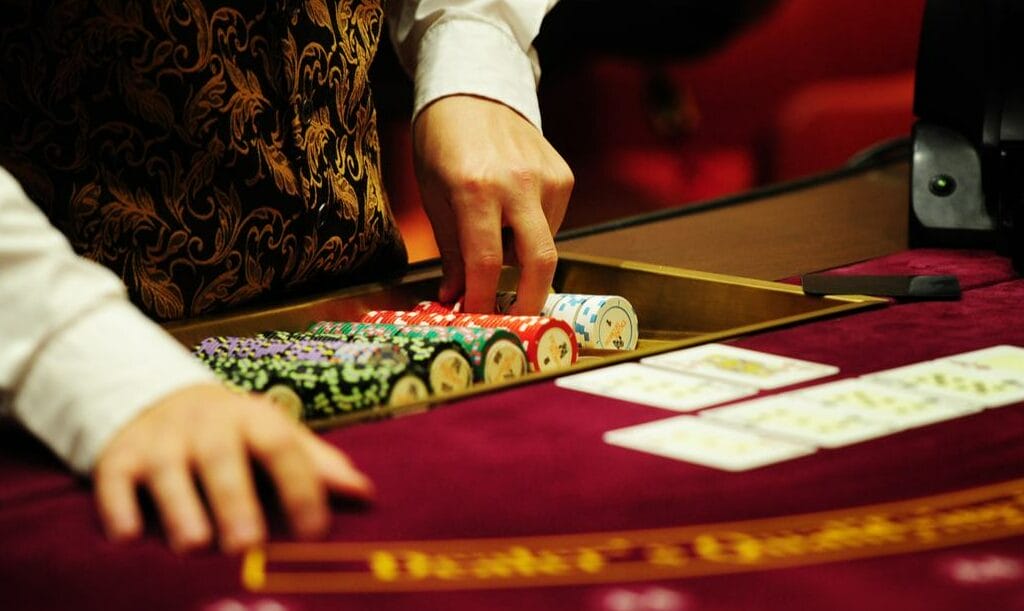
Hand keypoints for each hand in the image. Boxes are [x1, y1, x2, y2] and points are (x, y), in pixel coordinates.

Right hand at [93, 383, 372, 553]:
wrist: (157, 399)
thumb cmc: (233, 434)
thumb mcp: (276, 437)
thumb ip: (317, 466)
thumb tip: (366, 493)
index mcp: (255, 420)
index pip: (283, 448)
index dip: (301, 487)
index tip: (316, 532)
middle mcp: (207, 425)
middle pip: (223, 458)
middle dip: (235, 500)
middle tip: (247, 543)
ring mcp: (161, 441)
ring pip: (169, 472)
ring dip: (180, 507)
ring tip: (195, 545)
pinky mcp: (119, 458)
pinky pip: (115, 480)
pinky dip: (119, 507)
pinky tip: (130, 536)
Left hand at [413, 95, 573, 314]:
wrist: (473, 90)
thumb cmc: (443, 143)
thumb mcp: (434, 196)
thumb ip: (451, 251)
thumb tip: (454, 298)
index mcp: (476, 188)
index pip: (487, 262)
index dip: (483, 300)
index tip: (477, 320)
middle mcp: (518, 183)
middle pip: (540, 262)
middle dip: (530, 301)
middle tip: (516, 321)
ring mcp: (548, 177)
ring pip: (544, 243)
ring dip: (521, 256)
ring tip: (495, 231)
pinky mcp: (564, 174)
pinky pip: (551, 222)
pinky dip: (531, 231)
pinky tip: (512, 209)